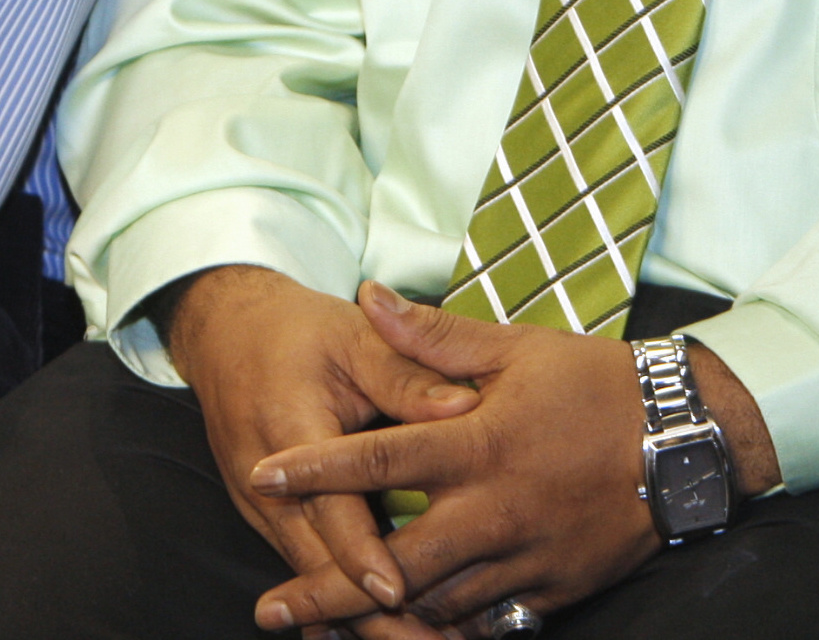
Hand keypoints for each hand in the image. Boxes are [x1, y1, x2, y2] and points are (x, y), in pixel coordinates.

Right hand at [165, 266, 480, 631]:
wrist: (230, 335)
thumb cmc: (302, 332)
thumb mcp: (356, 336)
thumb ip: (407, 373)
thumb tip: (466, 405)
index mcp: (291, 434)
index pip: (329, 508)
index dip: (362, 553)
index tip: (398, 590)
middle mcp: (269, 488)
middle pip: (320, 568)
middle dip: (371, 616)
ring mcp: (267, 511)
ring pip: (315, 581)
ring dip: (361, 621)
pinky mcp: (276, 520)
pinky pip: (312, 569)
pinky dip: (342, 606)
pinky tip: (381, 633)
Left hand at [249, 282, 780, 634]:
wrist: (683, 435)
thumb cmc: (595, 383)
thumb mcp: (517, 347)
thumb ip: (435, 335)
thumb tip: (371, 297)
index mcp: (480, 443)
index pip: (380, 457)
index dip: (316, 469)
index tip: (261, 476)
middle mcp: (494, 510)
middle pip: (392, 564)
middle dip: (325, 590)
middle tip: (270, 608)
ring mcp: (523, 557)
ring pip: (434, 606)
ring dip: (377, 618)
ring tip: (324, 627)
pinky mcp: (551, 590)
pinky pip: (484, 623)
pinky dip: (443, 630)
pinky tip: (411, 632)